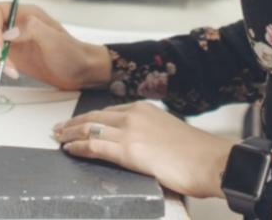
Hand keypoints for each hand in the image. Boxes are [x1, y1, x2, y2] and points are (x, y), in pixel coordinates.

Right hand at [0, 2, 111, 92]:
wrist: (78, 72)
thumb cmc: (70, 53)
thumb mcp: (54, 39)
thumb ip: (31, 29)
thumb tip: (7, 34)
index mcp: (23, 13)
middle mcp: (13, 24)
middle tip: (6, 64)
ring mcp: (10, 40)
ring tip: (11, 71)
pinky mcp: (9, 55)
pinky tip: (12, 72)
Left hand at [53, 102, 233, 199]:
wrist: (213, 162)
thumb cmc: (198, 155)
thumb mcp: (170, 134)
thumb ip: (151, 135)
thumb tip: (143, 146)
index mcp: (146, 108)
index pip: (109, 111)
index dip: (90, 117)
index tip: (78, 122)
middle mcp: (135, 115)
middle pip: (95, 116)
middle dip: (74, 122)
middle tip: (59, 128)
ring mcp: (131, 131)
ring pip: (90, 128)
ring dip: (70, 134)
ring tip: (58, 138)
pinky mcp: (129, 150)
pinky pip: (95, 145)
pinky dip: (79, 147)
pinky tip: (70, 150)